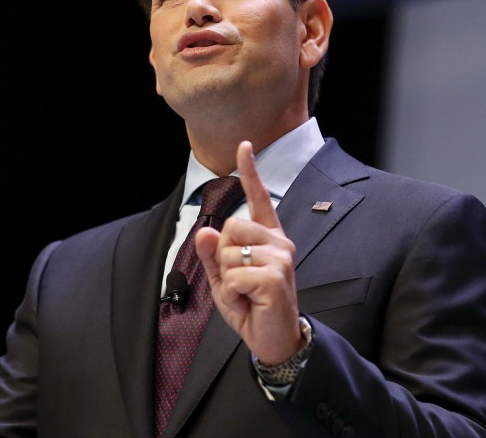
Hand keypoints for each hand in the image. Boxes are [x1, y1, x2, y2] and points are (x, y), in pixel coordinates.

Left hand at [196, 141, 303, 364]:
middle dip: (222, 256)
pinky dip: (231, 293)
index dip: (250, 172)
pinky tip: (247, 301)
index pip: (258, 198)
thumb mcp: (223, 278)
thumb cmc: (252, 306)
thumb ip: (212, 254)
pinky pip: (233, 275)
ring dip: (226, 279)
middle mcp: (278, 242)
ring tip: (244, 293)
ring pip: (229, 252)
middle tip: (238, 280)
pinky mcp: (275, 276)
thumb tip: (204, 230)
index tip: (245, 146)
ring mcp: (280, 257)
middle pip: (230, 227)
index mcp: (267, 237)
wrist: (273, 338)